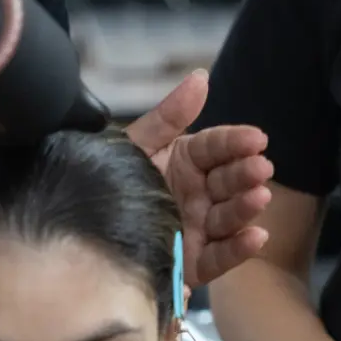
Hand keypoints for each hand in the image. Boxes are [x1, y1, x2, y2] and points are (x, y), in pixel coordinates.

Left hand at [126, 69, 271, 286]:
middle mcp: (196, 194)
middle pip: (227, 182)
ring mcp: (198, 228)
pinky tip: (256, 236)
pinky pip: (220, 257)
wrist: (80, 231)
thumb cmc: (109, 180)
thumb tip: (201, 77)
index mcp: (184, 162)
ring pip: (228, 217)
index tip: (256, 138)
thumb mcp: (137, 144)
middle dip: (245, 173)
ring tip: (259, 196)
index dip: (236, 142)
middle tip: (260, 167)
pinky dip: (240, 248)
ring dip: (246, 207)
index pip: (215, 148)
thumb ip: (169, 115)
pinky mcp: (194, 263)